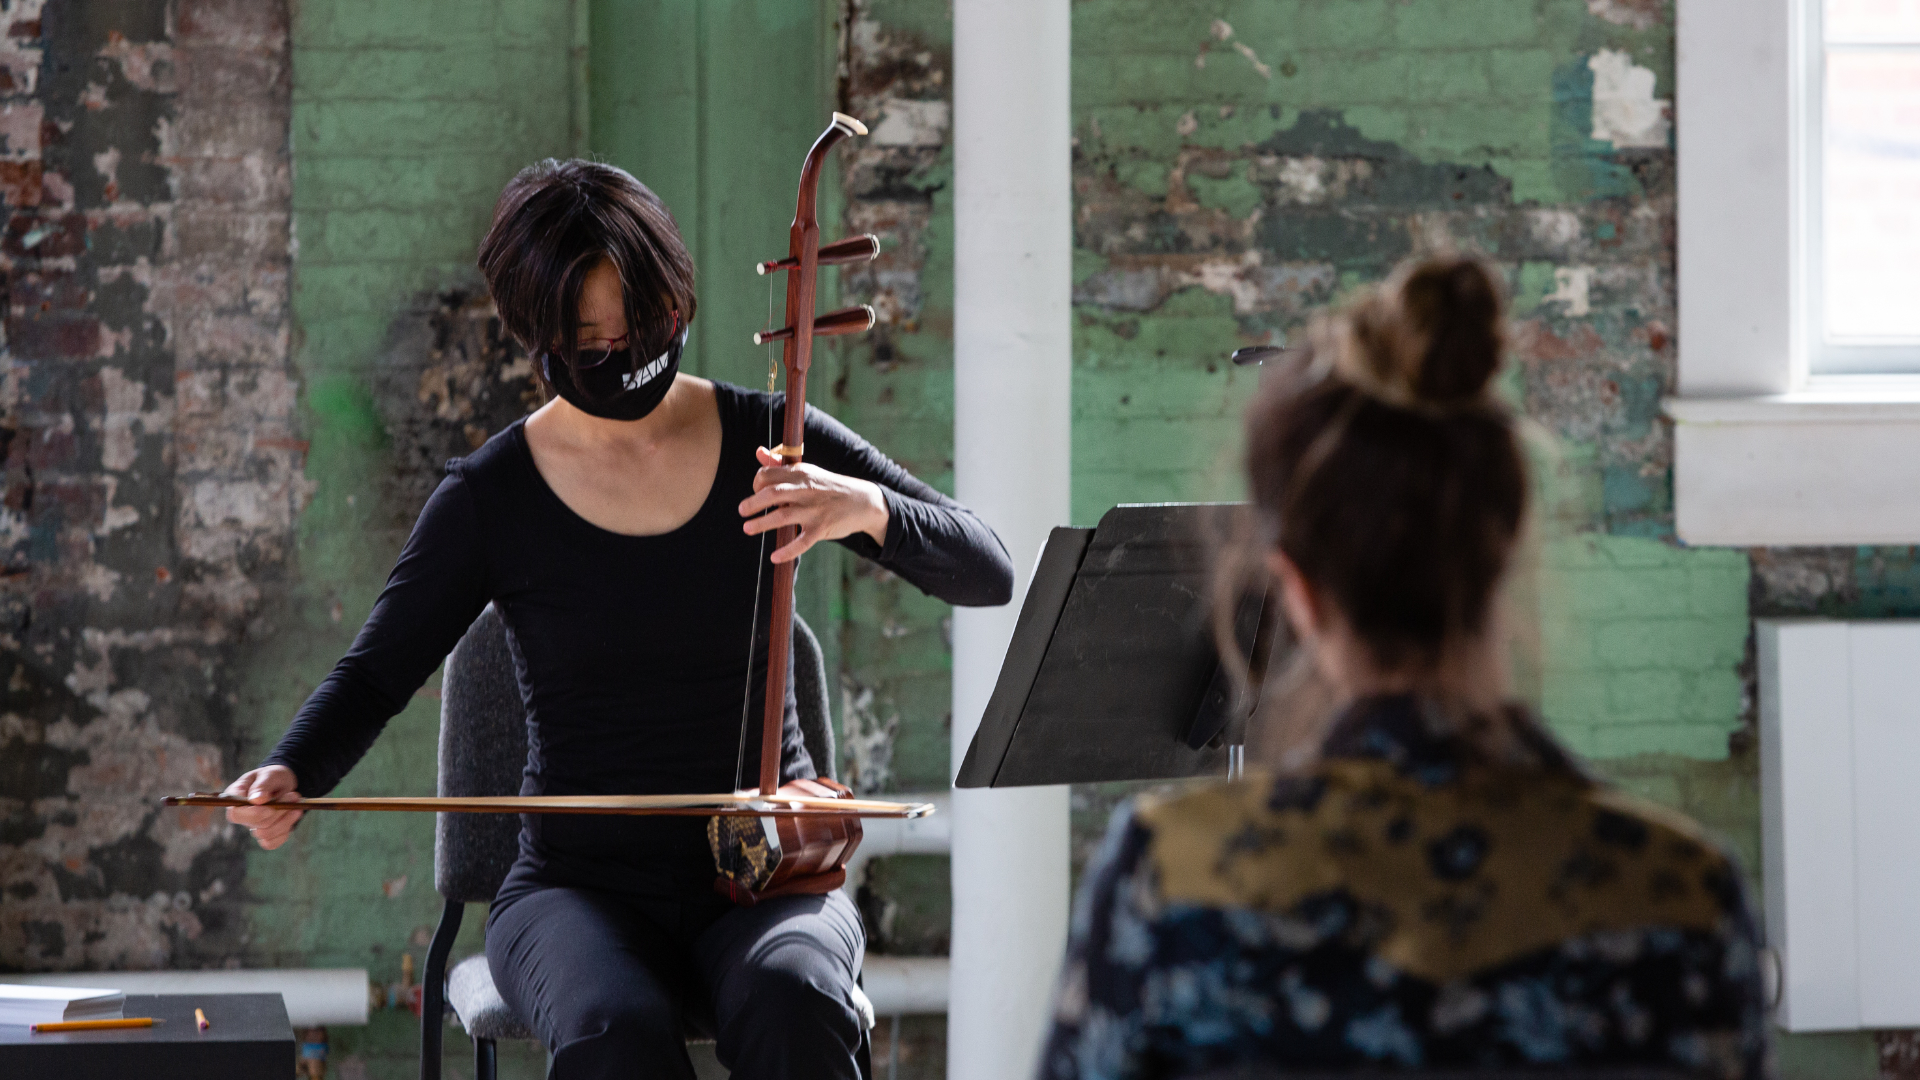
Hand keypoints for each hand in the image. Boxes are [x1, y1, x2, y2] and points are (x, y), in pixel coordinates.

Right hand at [222, 766, 304, 850]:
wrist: (283, 783)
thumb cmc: (273, 776)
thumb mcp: (269, 774)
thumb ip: (262, 785)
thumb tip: (257, 800)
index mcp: (235, 798)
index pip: (236, 814)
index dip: (254, 814)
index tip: (271, 806)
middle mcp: (241, 815)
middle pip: (256, 825)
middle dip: (278, 811)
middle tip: (294, 795)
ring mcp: (252, 826)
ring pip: (266, 834)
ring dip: (286, 819)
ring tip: (296, 801)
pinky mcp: (265, 834)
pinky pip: (272, 842)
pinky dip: (286, 829)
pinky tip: (294, 814)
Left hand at [739, 446, 888, 563]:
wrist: (863, 501)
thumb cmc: (828, 487)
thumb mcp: (808, 471)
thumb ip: (781, 464)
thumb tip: (759, 452)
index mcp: (801, 473)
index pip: (769, 475)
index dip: (757, 483)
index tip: (755, 493)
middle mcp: (806, 490)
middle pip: (772, 493)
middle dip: (753, 502)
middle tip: (742, 511)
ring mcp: (814, 510)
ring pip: (783, 516)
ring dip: (762, 523)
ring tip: (747, 528)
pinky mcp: (822, 528)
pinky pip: (801, 542)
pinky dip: (787, 551)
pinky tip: (774, 557)